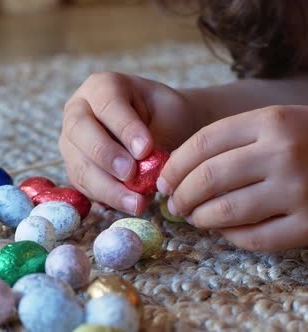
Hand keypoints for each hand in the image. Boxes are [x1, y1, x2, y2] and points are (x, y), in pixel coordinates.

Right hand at [59, 72, 196, 214]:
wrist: (163, 127)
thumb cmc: (166, 115)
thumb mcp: (169, 115)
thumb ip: (156, 136)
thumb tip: (145, 168)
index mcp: (101, 86)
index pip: (106, 104)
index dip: (123, 128)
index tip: (145, 149)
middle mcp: (77, 110)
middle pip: (80, 130)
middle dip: (105, 155)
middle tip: (131, 173)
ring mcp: (71, 141)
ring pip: (78, 163)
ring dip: (106, 186)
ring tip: (136, 202)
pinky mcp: (75, 166)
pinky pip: (83, 184)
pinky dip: (106, 197)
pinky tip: (128, 205)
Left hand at [158, 106, 307, 250]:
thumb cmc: (307, 143)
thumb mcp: (274, 125)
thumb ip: (230, 141)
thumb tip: (173, 172)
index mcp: (271, 121)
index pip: (202, 143)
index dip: (174, 166)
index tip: (163, 180)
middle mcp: (284, 153)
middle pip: (207, 178)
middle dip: (180, 195)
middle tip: (174, 203)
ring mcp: (299, 191)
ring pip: (224, 211)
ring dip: (199, 217)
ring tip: (194, 216)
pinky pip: (251, 238)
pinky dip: (229, 236)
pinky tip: (225, 229)